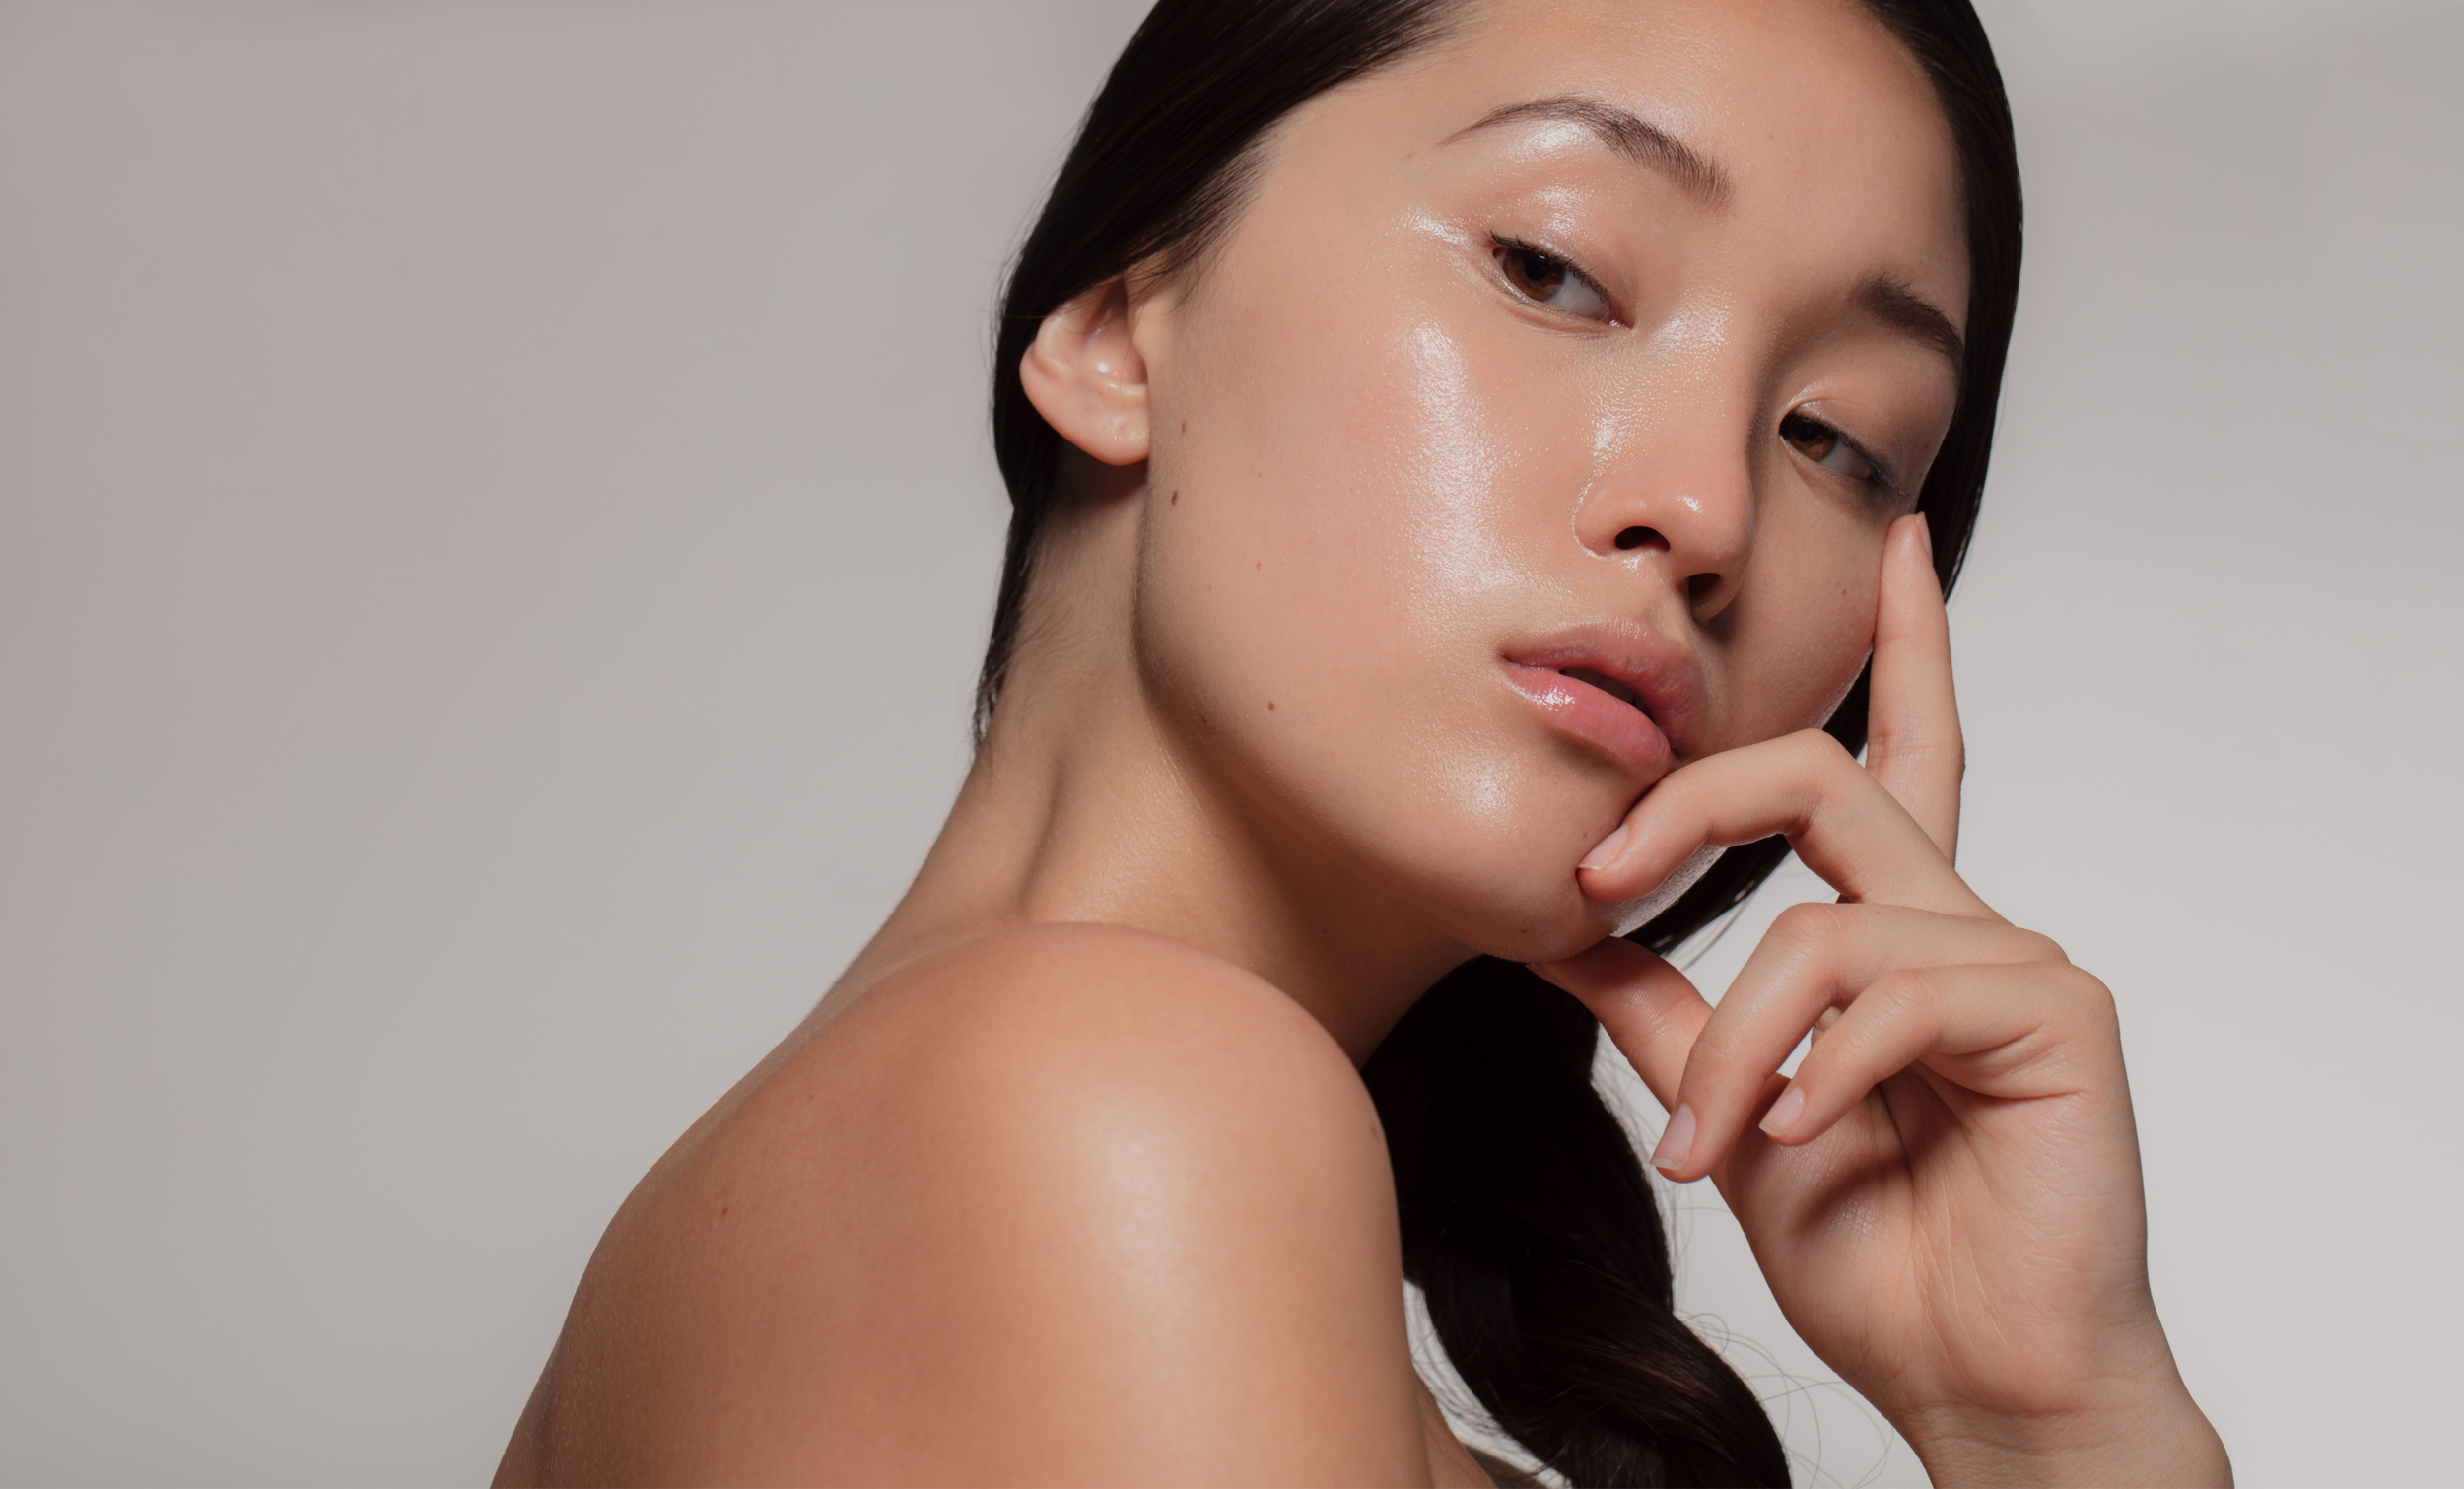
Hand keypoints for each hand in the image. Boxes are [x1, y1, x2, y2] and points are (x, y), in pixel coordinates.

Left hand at [1534, 516, 2228, 1486]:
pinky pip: (1891, 992)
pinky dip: (1811, 1072)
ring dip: (1733, 1043)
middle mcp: (1960, 921)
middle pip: (1833, 775)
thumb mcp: (1726, 1102)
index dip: (1907, 640)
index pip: (1905, 751)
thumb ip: (1663, 1005)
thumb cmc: (1873, 1250)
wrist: (1969, 1374)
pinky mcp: (2058, 1017)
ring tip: (1705, 1149)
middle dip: (1694, 804)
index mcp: (1894, 929)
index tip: (1894, 544)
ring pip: (1826, 919)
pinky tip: (1792, 1142)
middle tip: (1594, 869)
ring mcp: (2016, 963)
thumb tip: (1560, 926)